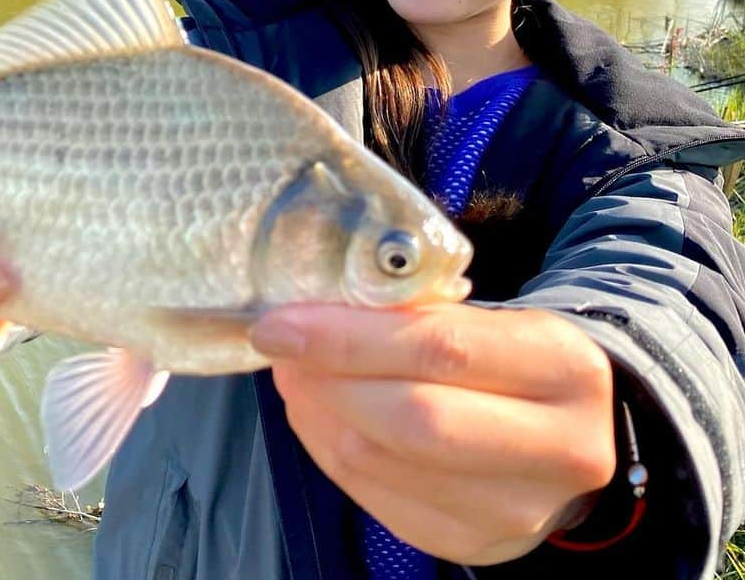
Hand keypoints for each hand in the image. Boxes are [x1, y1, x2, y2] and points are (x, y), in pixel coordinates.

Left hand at [249, 302, 615, 565]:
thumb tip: (309, 315)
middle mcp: (556, 449)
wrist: (576, 429)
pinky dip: (329, 450)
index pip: (440, 349)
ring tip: (295, 374)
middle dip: (326, 378)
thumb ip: (411, 314)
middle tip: (281, 348)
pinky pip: (374, 499)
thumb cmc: (512, 354)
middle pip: (411, 419)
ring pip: (382, 462)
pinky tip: (319, 414)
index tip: (281, 322)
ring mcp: (516, 511)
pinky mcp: (473, 543)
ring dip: (317, 413)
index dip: (348, 336)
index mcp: (562, 366)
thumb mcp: (487, 316)